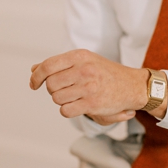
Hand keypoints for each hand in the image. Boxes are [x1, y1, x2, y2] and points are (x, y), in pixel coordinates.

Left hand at [29, 49, 147, 124]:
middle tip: (65, 90)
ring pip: (57, 98)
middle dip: (53, 90)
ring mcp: (89, 87)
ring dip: (62, 100)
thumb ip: (59, 64)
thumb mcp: (85, 61)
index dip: (36, 76)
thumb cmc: (106, 73)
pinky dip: (68, 110)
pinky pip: (65, 111)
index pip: (47, 66)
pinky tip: (77, 106)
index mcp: (80, 56)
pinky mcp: (92, 103)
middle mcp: (84, 70)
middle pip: (51, 84)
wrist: (132, 85)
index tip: (34, 84)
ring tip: (75, 97)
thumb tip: (34, 69)